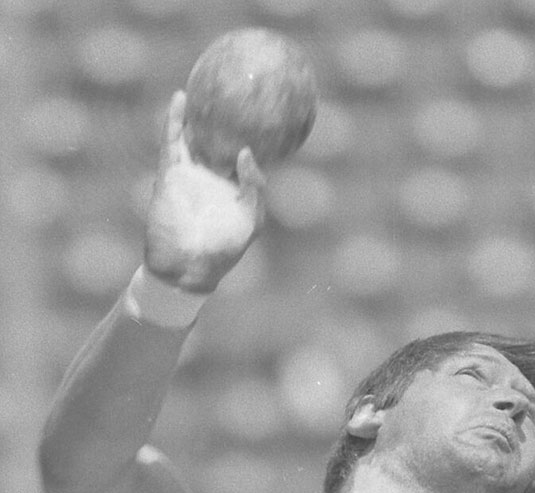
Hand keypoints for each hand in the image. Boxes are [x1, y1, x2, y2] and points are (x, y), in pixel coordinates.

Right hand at [145, 91, 265, 293]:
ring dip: (195, 111)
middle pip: (217, 139)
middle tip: (232, 87)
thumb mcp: (251, 221)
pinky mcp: (170, 174)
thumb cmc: (224, 251)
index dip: (252, 136)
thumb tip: (246, 152)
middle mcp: (212, 177)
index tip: (263, 112)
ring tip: (201, 81)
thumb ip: (254, 188)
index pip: (243, 155)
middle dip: (224, 117)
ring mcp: (190, 174)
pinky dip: (174, 120)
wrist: (188, 268)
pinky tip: (180, 99)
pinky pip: (172, 142)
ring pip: (193, 135)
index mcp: (234, 188)